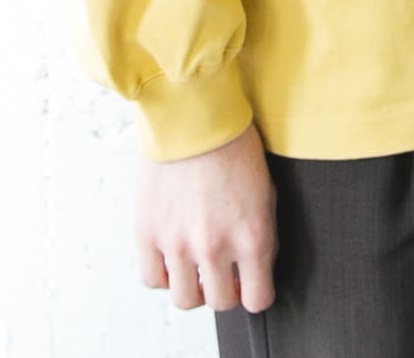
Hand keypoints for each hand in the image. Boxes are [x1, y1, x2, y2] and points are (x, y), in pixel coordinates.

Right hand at [135, 118, 279, 313]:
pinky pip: (152, 279)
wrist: (194, 112)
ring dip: (193, 285)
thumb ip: (261, 235)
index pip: (256, 299)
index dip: (255, 291)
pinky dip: (163, 273)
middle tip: (223, 266)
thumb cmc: (233, 144)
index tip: (250, 281)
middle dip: (225, 287)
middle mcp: (215, 247)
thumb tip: (254, 265)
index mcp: (252, 237)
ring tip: (195, 262)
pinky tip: (172, 253)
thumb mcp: (266, 190)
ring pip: (185, 299)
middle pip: (220, 302)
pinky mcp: (148, 232)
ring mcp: (178, 243)